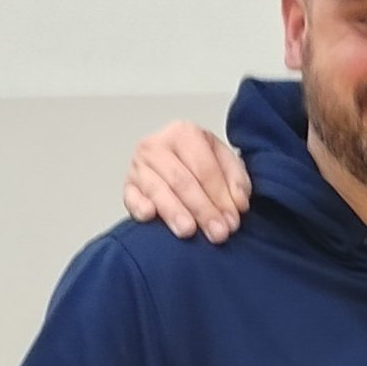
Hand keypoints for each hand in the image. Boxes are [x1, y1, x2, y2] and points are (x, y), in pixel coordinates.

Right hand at [125, 121, 253, 241]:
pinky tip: (150, 216)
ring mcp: (138, 166)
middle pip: (182, 180)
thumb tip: (238, 204)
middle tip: (218, 233)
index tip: (232, 220)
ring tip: (188, 231)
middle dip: (203, 209)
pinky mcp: (128, 186)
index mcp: (184, 133)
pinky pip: (131, 197)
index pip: (204, 168)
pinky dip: (139, 206)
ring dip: (174, 212)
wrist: (175, 162)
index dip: (220, 196)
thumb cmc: (200, 163)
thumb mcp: (224, 162)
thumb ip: (236, 180)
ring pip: (158, 190)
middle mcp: (157, 145)